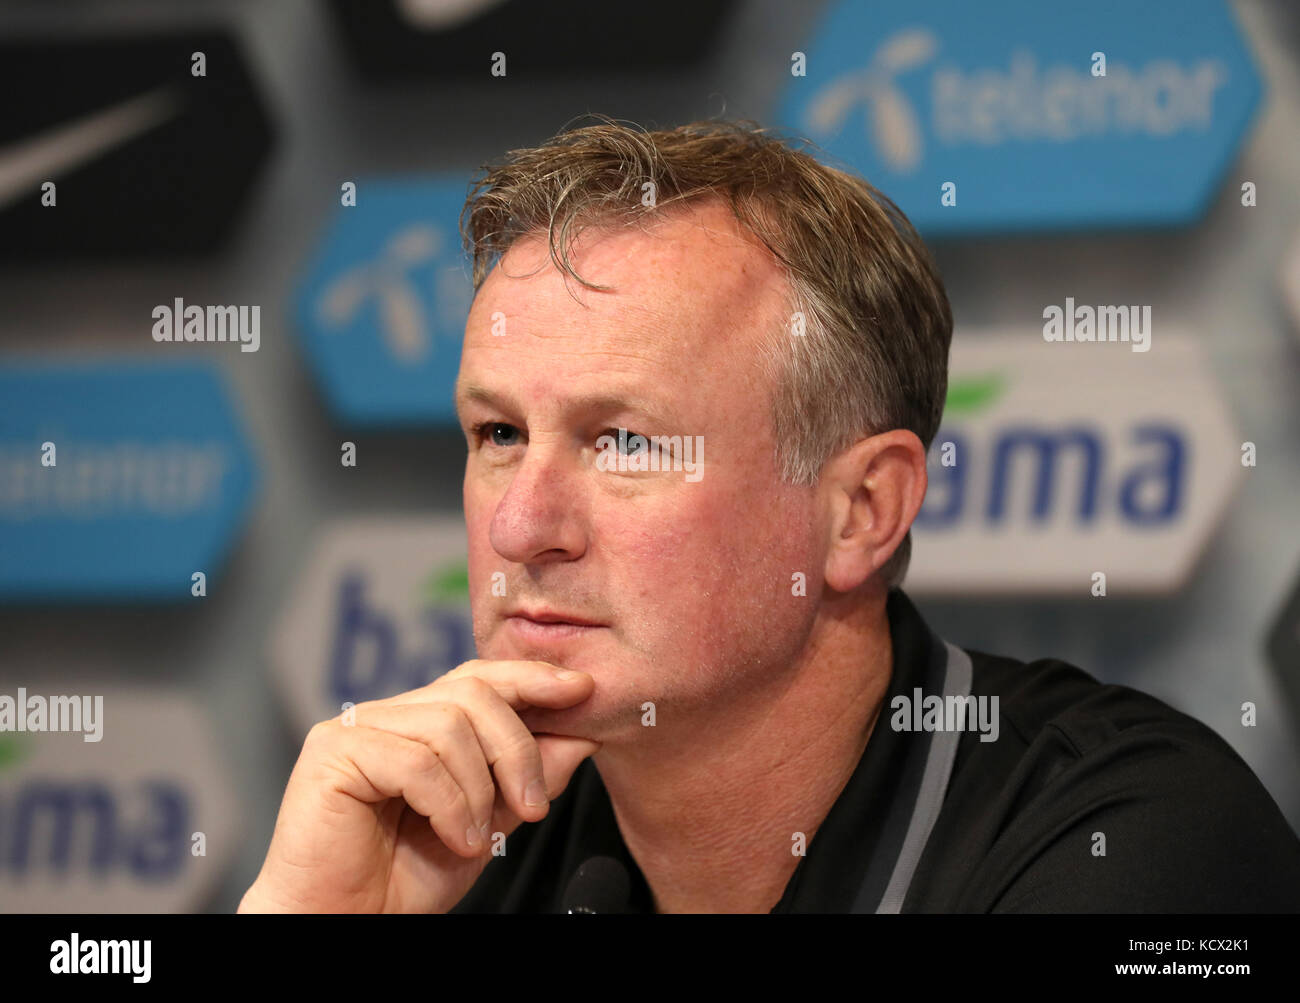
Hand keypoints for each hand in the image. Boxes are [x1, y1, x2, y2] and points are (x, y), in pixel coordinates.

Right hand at [238, 659, 599, 912]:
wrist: (345, 924)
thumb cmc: (402, 880)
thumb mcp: (489, 823)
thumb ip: (528, 778)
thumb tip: (580, 735)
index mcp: (419, 722)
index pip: (480, 678)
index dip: (531, 677)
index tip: (581, 689)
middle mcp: (387, 715)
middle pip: (473, 694)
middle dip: (518, 748)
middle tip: (534, 805)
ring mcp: (356, 729)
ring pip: (448, 725)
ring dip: (480, 789)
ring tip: (477, 837)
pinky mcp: (332, 753)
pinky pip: (415, 760)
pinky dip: (449, 805)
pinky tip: (453, 838)